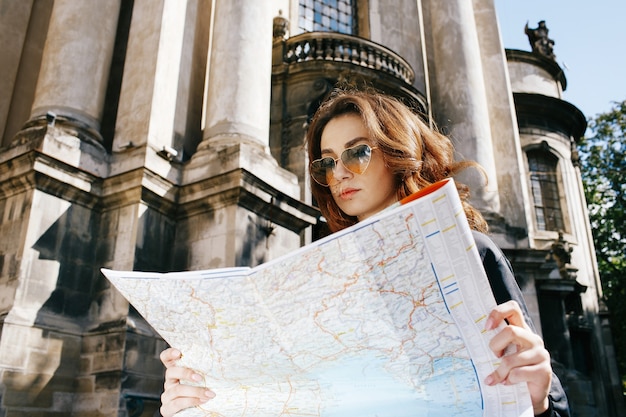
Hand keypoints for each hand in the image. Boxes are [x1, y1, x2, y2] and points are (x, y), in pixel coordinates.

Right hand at [159, 348, 215, 416]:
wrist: (193, 411)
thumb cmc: (200, 389)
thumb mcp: (200, 378)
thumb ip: (202, 370)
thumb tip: (220, 360)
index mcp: (176, 371)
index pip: (166, 358)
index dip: (170, 353)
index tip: (179, 353)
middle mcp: (169, 381)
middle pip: (170, 372)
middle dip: (186, 373)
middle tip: (200, 377)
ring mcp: (167, 395)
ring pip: (177, 389)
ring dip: (195, 391)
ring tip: (209, 393)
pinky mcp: (167, 408)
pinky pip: (178, 403)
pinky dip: (192, 401)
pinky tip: (202, 400)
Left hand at [484, 300, 551, 414]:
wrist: (531, 394)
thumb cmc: (512, 370)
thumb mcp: (503, 353)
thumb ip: (495, 343)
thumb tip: (468, 336)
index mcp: (522, 330)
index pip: (513, 309)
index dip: (498, 313)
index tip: (487, 327)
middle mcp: (533, 339)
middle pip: (511, 331)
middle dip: (495, 345)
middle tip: (493, 356)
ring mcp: (540, 354)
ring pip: (510, 359)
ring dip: (499, 371)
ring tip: (496, 378)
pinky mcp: (544, 371)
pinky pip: (517, 373)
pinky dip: (508, 380)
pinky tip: (507, 383)